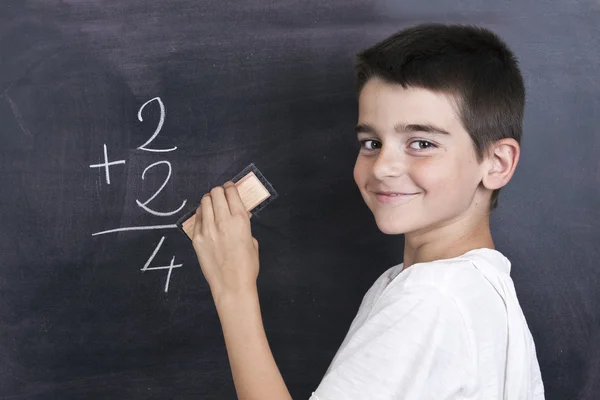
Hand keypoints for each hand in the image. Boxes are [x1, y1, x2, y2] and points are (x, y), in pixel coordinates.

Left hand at [192, 181, 258, 298]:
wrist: (232, 285)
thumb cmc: (247, 266)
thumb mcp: (252, 241)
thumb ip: (244, 224)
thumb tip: (240, 214)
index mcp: (240, 220)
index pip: (231, 192)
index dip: (230, 187)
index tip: (230, 187)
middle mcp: (222, 221)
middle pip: (215, 193)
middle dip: (219, 191)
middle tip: (221, 195)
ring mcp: (207, 229)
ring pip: (204, 201)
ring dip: (209, 200)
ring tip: (212, 204)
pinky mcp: (197, 238)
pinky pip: (197, 217)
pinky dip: (202, 213)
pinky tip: (206, 217)